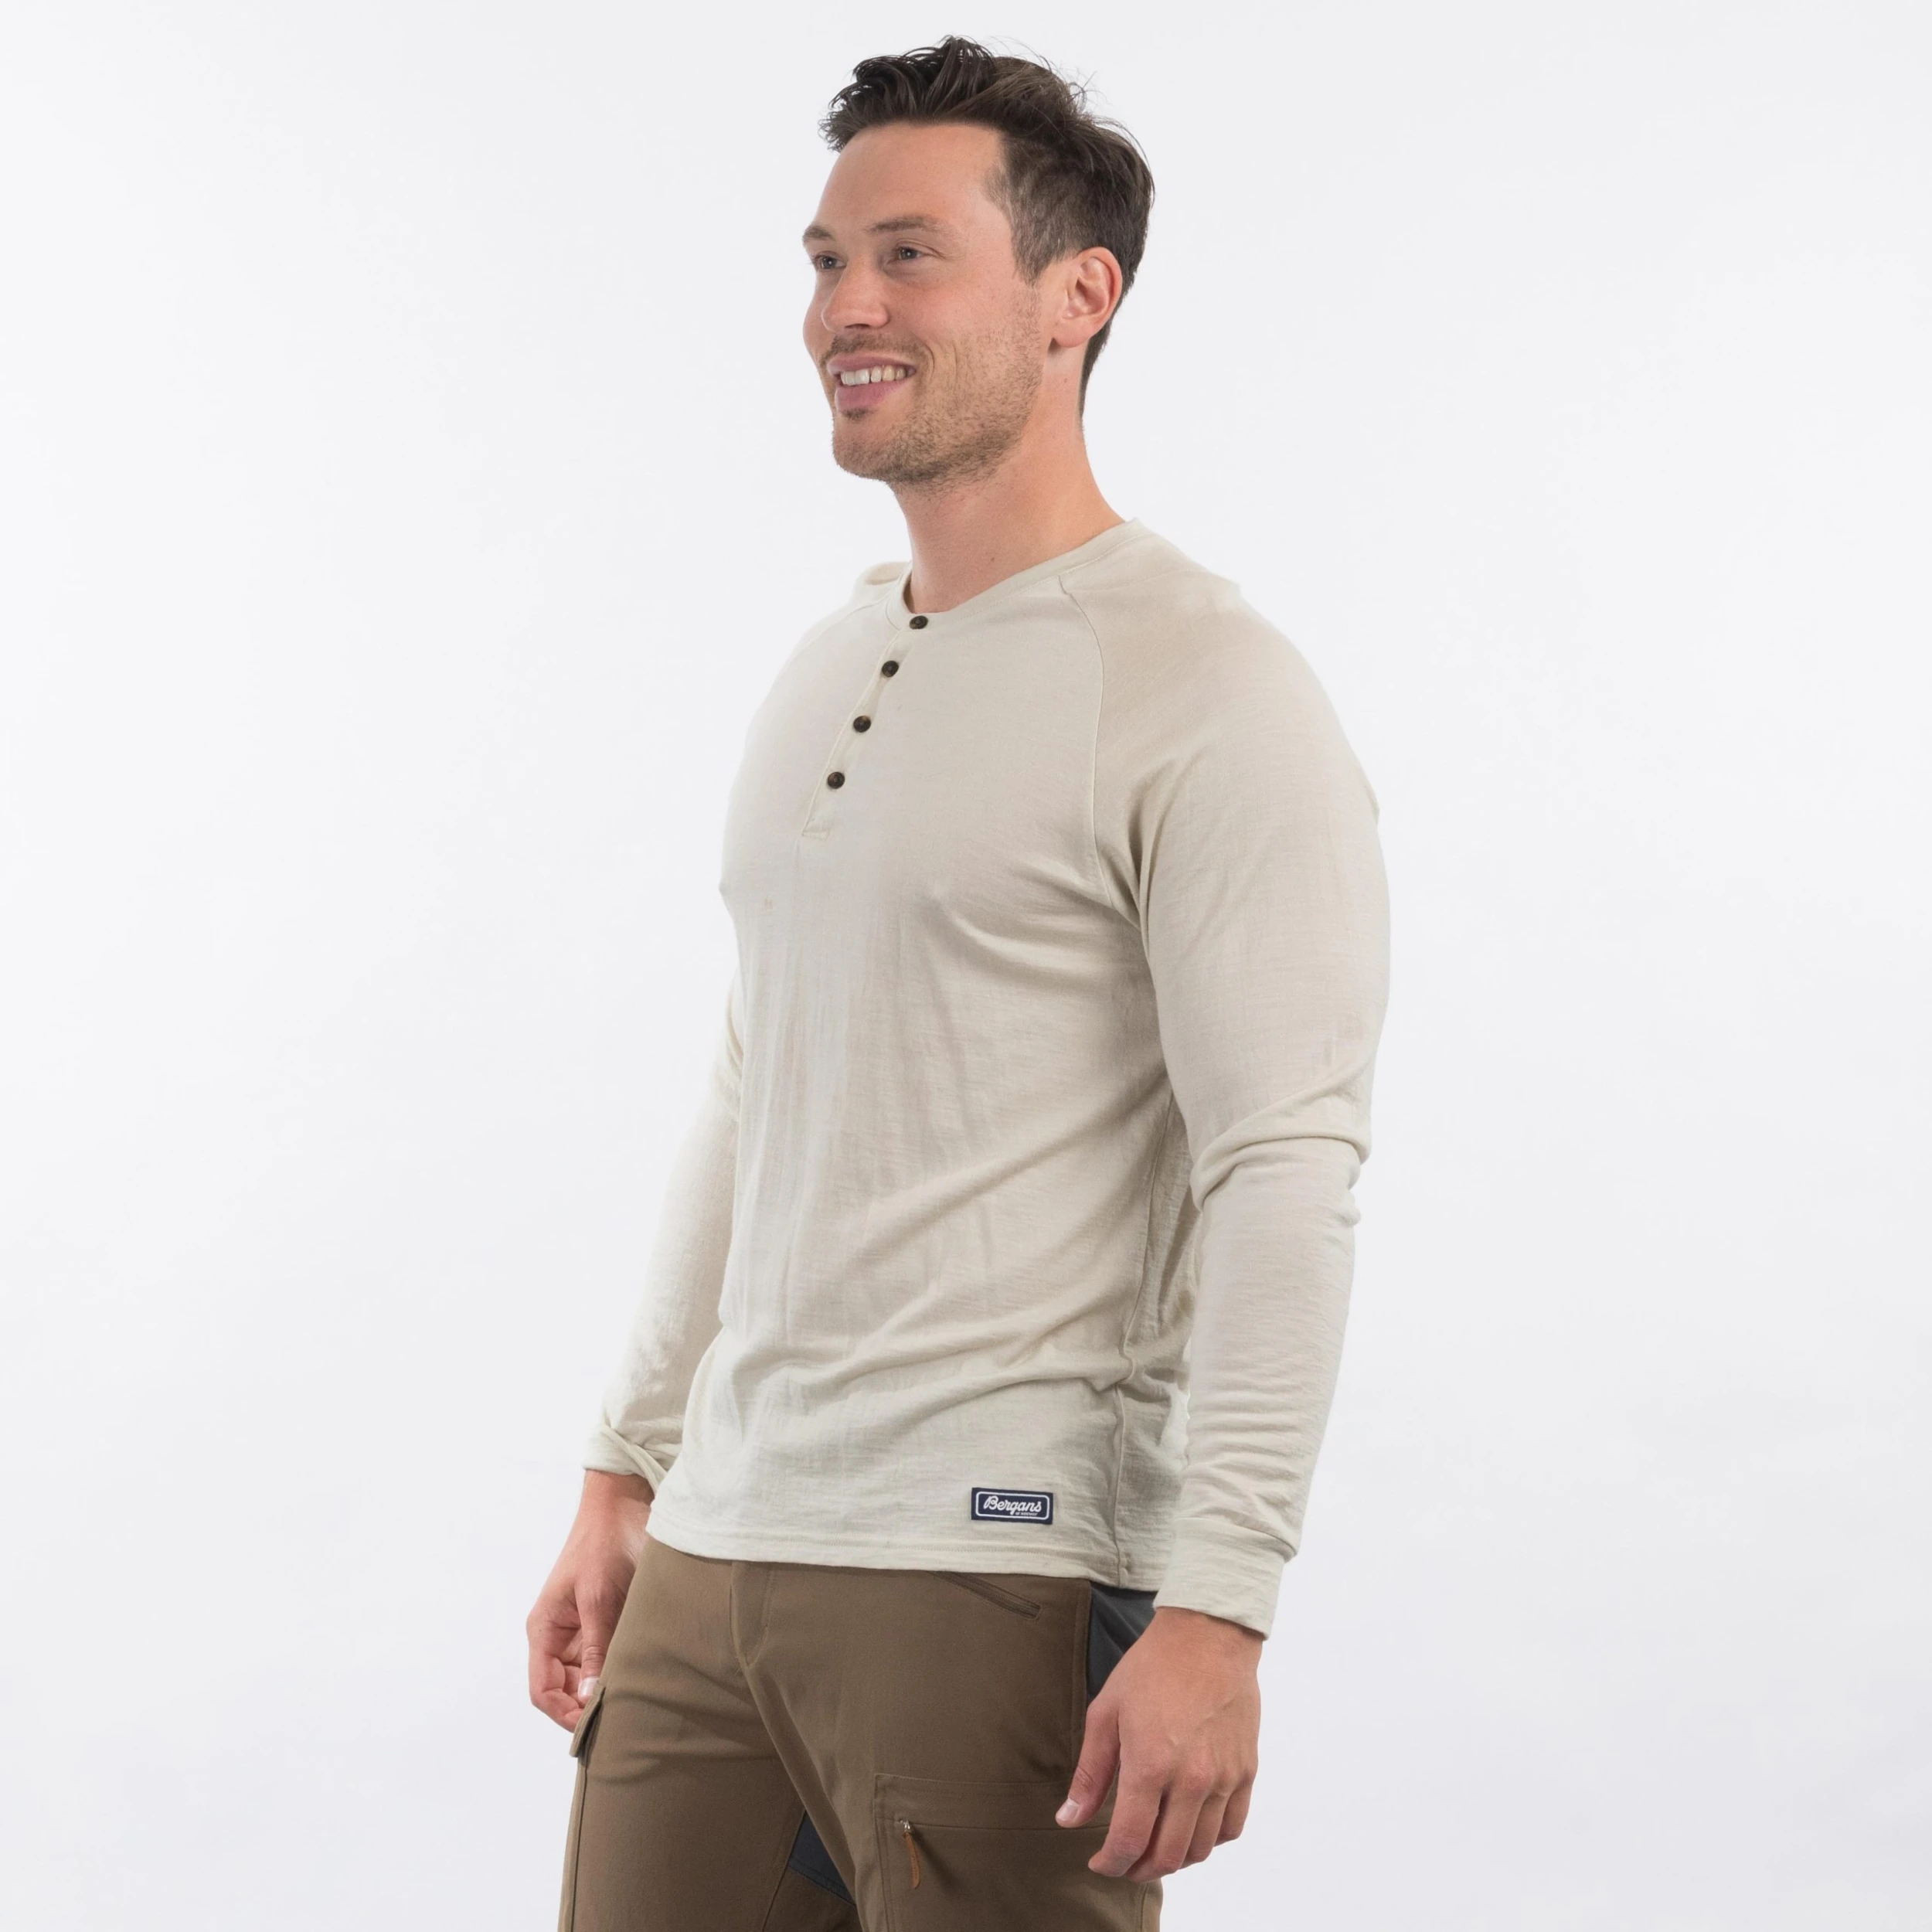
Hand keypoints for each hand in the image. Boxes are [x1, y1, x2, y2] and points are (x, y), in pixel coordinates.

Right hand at [525, 1470, 653, 1728]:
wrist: (624, 1506)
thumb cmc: (604, 1545)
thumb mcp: (600, 1598)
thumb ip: (596, 1648)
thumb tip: (588, 1698)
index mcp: (544, 1630)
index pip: (543, 1691)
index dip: (563, 1716)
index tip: (593, 1729)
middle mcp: (557, 1636)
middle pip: (563, 1691)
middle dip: (585, 1709)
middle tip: (622, 1721)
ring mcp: (580, 1631)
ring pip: (585, 1678)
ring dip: (603, 1690)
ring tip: (634, 1703)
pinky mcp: (603, 1622)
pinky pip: (604, 1658)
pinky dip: (616, 1671)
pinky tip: (639, 1678)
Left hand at [1056, 1604, 1262, 1879]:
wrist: (1208, 1635)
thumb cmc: (1152, 1668)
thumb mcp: (1106, 1713)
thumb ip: (1090, 1774)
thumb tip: (1069, 1819)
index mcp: (1150, 1766)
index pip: (1129, 1841)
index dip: (1110, 1863)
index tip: (1099, 1863)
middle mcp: (1191, 1781)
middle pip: (1166, 1855)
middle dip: (1139, 1869)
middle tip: (1124, 1862)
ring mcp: (1224, 1779)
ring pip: (1201, 1849)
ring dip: (1174, 1860)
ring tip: (1154, 1848)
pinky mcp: (1246, 1771)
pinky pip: (1232, 1828)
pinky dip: (1210, 1842)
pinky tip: (1190, 1830)